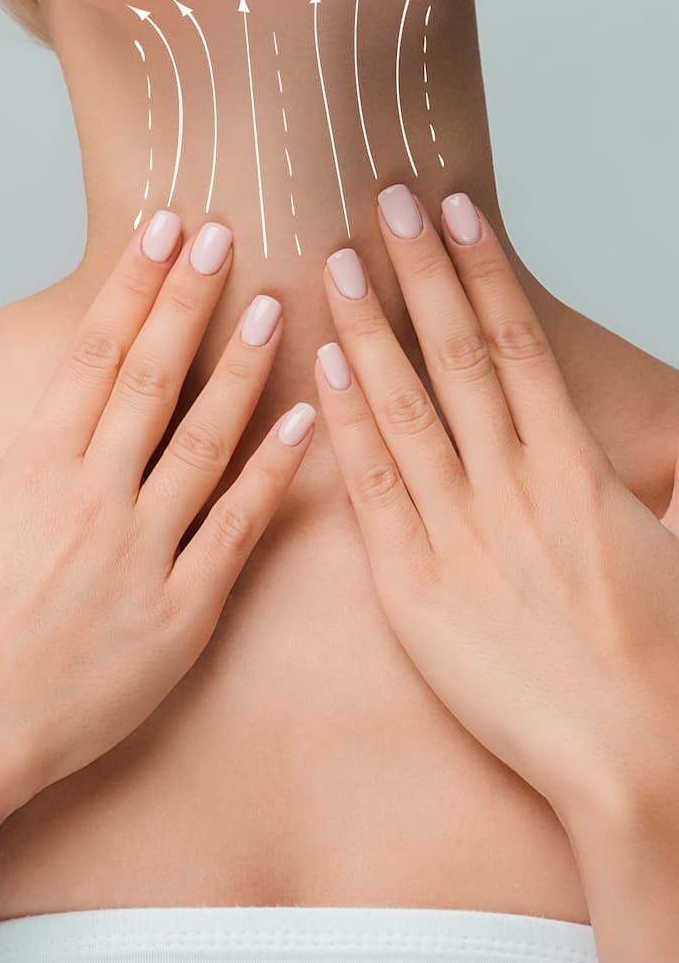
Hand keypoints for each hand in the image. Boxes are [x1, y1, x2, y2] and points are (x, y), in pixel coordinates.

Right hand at [0, 211, 317, 824]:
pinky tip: (307, 425)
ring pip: (208, 443)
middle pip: (154, 377)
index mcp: (27, 471)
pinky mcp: (178, 619)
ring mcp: (141, 558)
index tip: (162, 230)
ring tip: (275, 307)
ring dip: (243, 369)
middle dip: (191, 297)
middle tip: (227, 233)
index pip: (91, 353)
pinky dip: (276, 477)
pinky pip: (238, 535)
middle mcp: (92, 499)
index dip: (131, 284)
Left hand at [311, 184, 678, 831]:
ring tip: (338, 259)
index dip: (485, 271)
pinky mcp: (413, 583)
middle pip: (458, 353)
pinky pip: (372, 485)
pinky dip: (344, 422)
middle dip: (420, 270)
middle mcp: (514, 484)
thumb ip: (648, 478)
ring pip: (405, 404)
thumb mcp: (665, 548)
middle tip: (384, 198)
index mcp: (577, 469)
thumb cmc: (660, 664)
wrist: (637, 764)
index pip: (519, 343)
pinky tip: (318, 368)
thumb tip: (659, 444)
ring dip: (369, 326)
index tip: (458, 209)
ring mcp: (459, 529)